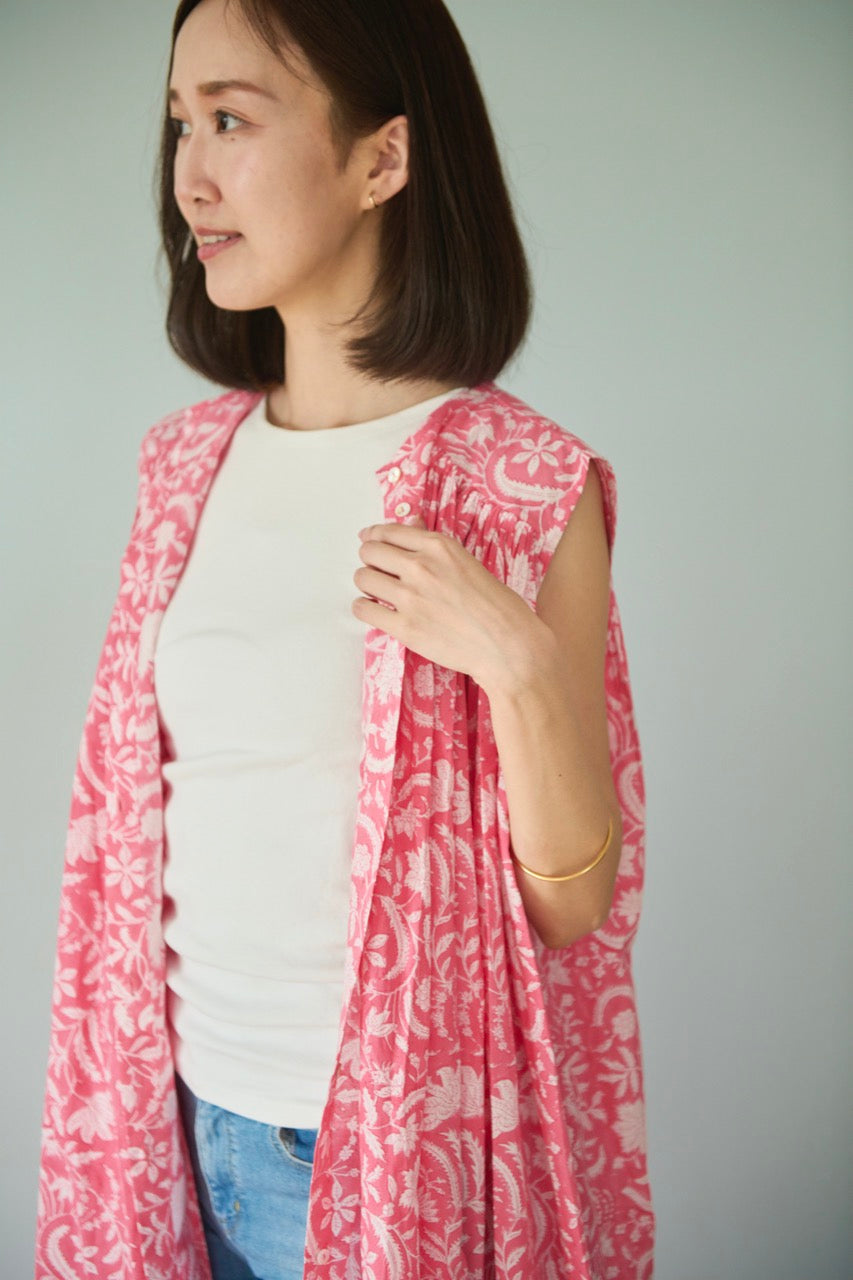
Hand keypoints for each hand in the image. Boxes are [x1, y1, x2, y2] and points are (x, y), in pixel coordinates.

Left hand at [352, 515, 542, 688]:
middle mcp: (420, 567)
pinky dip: (365, 608)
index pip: (388, 531)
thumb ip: (435, 546)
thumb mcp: (468, 563)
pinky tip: (376, 611)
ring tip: (380, 593)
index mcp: (438, 546)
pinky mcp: (404, 627)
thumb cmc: (498, 606)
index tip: (370, 540)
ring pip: (362, 578)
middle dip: (371, 560)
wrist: (508, 646)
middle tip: (378, 570)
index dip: (375, 536)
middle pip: (369, 552)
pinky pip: (363, 609)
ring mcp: (410, 597)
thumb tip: (412, 525)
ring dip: (367, 584)